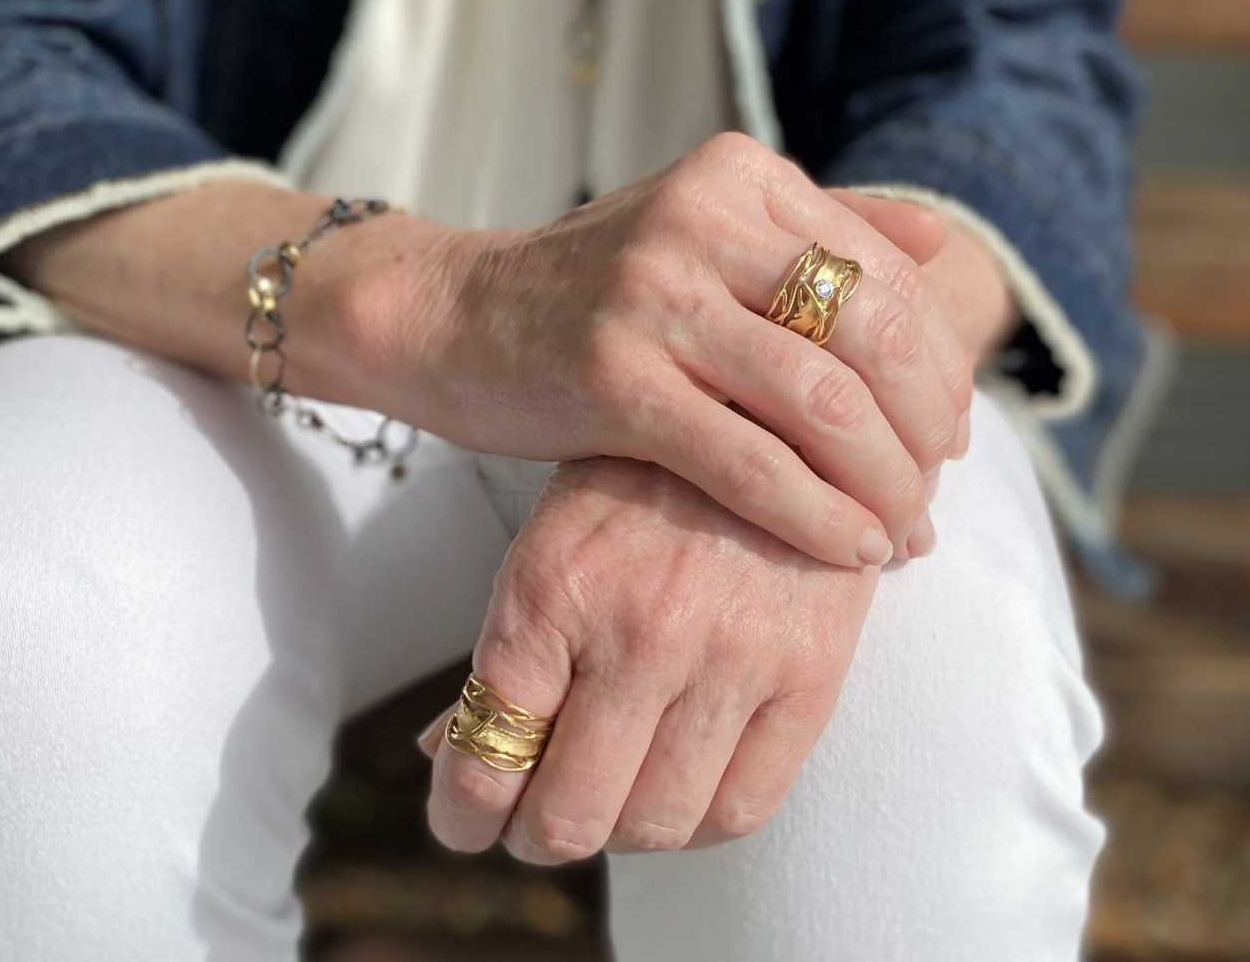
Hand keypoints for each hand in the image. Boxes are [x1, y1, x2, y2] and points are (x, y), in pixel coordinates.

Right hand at [314, 133, 971, 564]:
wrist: (454, 315)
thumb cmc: (594, 284)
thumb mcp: (702, 227)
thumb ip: (821, 226)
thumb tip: (947, 252)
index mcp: (739, 176)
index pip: (887, 273)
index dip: (942, 362)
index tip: (951, 431)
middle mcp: (702, 217)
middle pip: (874, 332)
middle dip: (928, 427)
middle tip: (936, 489)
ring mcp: (653, 294)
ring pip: (822, 400)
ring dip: (885, 480)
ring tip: (904, 532)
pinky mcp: (614, 376)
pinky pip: (747, 460)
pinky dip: (814, 514)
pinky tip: (849, 549)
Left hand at [421, 457, 877, 859]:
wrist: (769, 415)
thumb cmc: (640, 481)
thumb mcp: (550, 538)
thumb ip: (504, 652)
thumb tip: (442, 753)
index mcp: (554, 586)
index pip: (486, 760)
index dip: (462, 816)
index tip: (466, 822)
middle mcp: (639, 627)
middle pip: (570, 816)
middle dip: (534, 833)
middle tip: (533, 818)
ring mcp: (730, 654)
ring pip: (655, 825)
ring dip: (617, 832)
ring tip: (609, 797)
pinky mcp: (806, 672)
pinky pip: (742, 808)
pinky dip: (698, 823)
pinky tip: (678, 787)